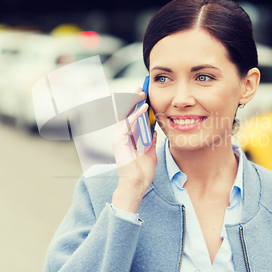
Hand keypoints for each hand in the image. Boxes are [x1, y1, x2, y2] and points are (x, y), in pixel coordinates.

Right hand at [111, 86, 157, 213]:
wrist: (137, 184)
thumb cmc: (143, 171)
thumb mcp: (150, 151)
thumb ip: (150, 139)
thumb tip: (153, 129)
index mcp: (129, 137)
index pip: (133, 117)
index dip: (138, 105)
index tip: (146, 94)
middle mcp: (122, 135)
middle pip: (127, 112)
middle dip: (134, 99)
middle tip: (142, 87)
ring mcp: (119, 138)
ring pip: (125, 115)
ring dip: (134, 102)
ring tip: (142, 92)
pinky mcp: (118, 141)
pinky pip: (127, 124)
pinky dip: (135, 115)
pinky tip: (143, 107)